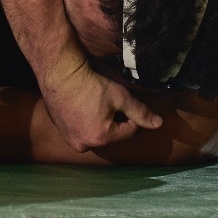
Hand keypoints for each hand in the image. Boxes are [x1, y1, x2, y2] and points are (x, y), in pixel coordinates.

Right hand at [43, 56, 162, 151]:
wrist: (59, 73)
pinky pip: (80, 129)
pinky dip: (84, 121)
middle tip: (108, 101)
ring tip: (94, 103)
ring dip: (99, 122)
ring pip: (95, 133)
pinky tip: (82, 105)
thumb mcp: (120, 97)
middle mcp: (84, 144)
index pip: (128, 131)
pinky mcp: (61, 132)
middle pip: (111, 135)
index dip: (130, 115)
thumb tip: (158, 124)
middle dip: (114, 121)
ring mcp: (69, 139)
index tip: (122, 101)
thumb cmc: (90, 84)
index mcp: (101, 138)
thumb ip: (140, 112)